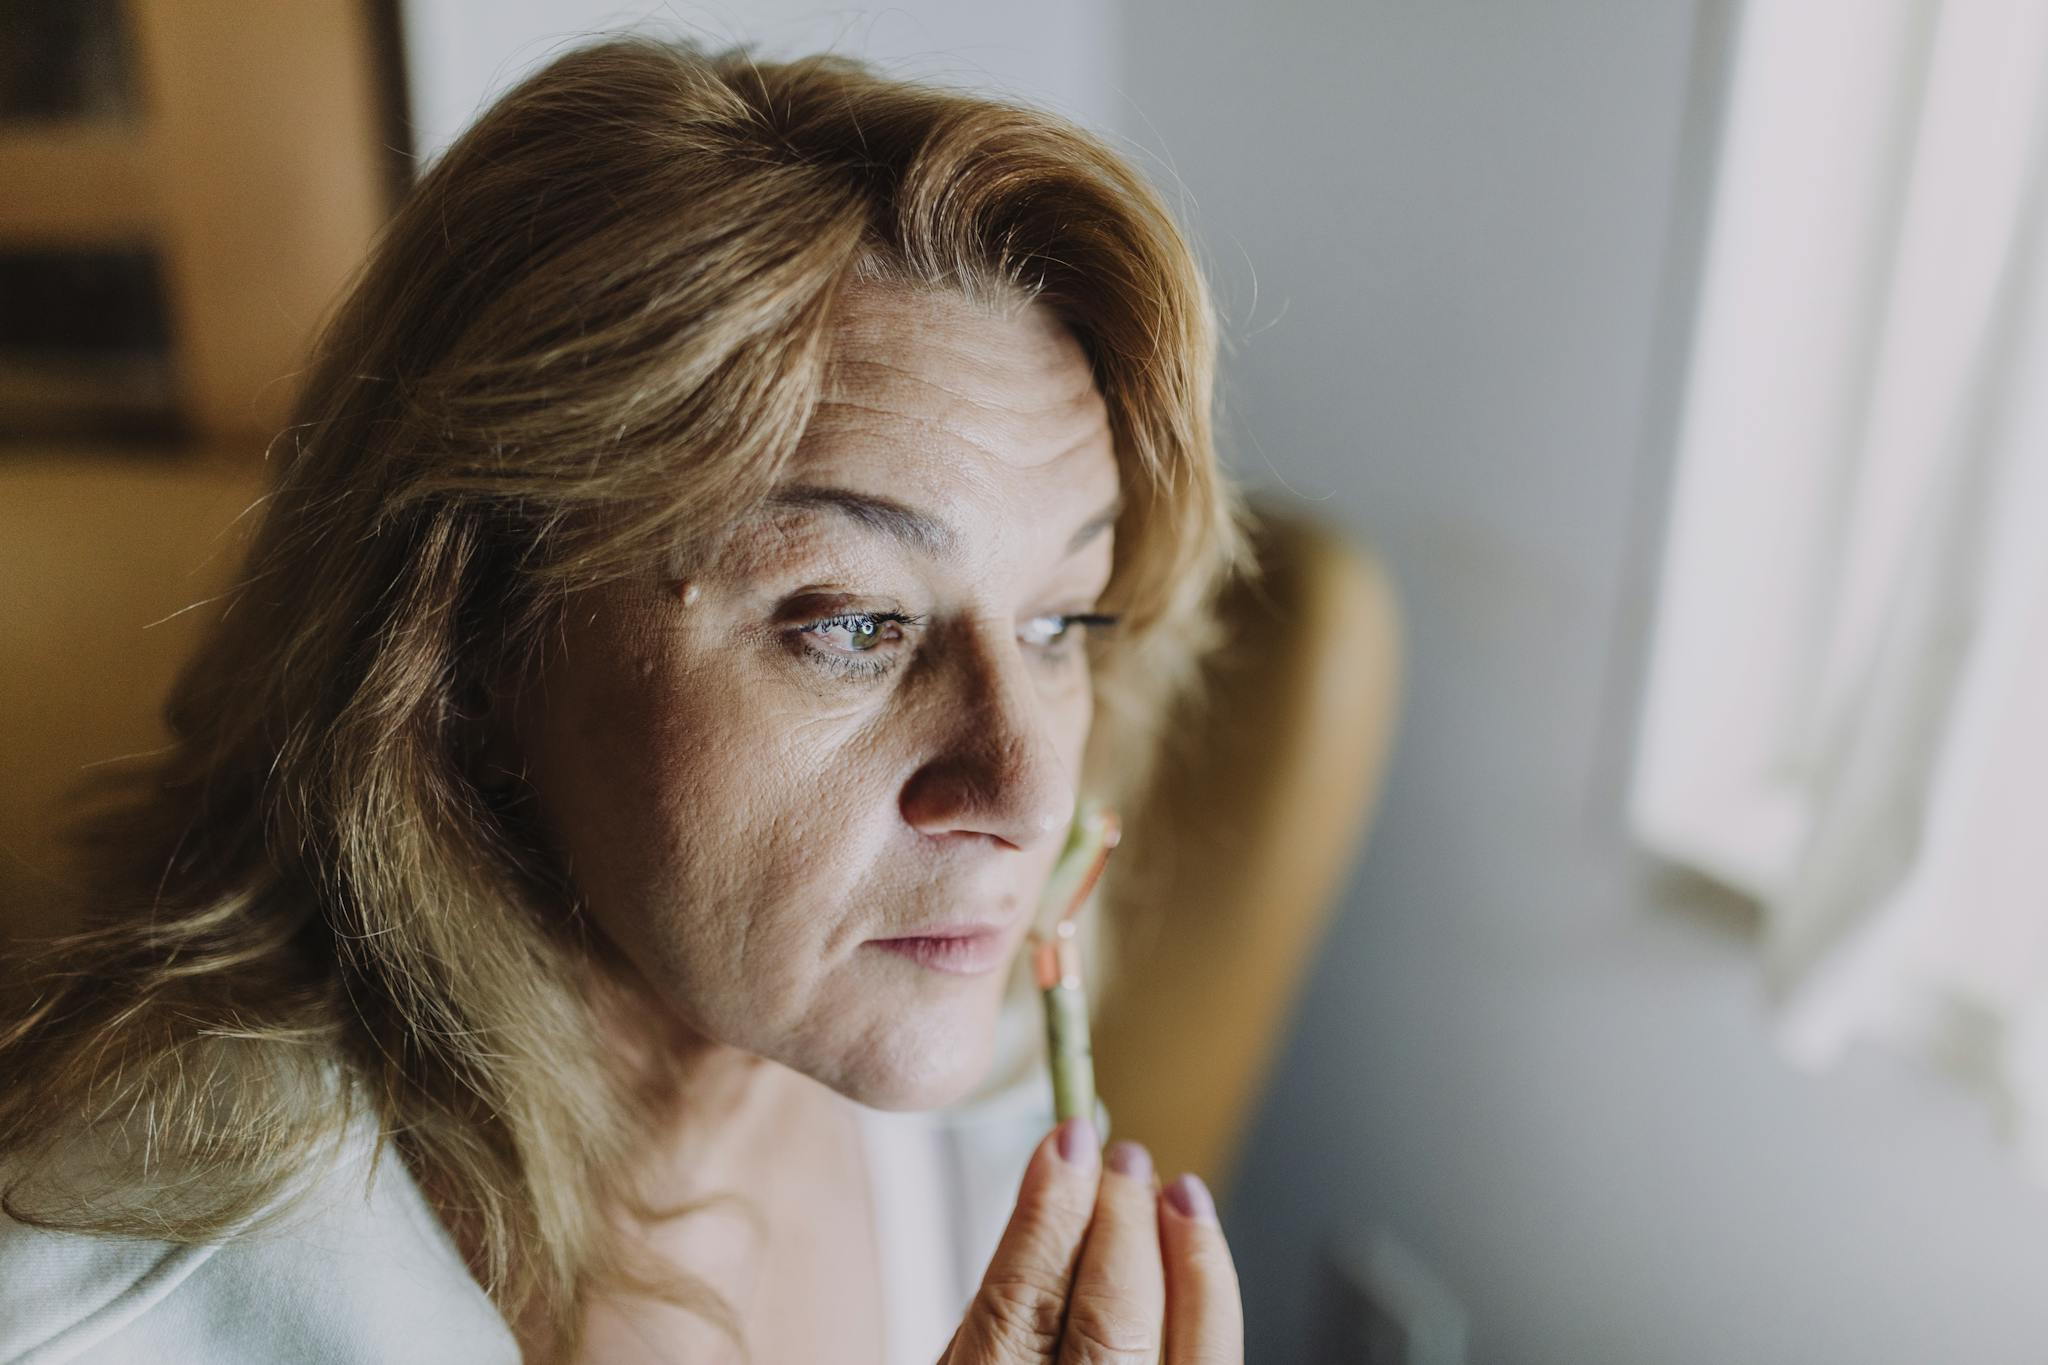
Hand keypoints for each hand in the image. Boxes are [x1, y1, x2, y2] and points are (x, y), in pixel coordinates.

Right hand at [940, 1116, 1243, 1363]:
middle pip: (1110, 1329)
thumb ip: (1000, 1311)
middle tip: (1122, 1158)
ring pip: (1193, 1359)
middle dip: (1121, 1226)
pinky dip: (1212, 1316)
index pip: (1021, 1309)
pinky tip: (1200, 1267)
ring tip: (1178, 1196)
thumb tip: (1058, 1194)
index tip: (1066, 1142)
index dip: (1051, 1214)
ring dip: (1191, 1265)